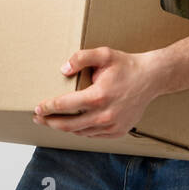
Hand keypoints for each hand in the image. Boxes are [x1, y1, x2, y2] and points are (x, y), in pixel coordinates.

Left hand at [33, 47, 159, 138]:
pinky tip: (74, 124)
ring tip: (54, 121)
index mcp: (98, 96)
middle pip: (67, 125)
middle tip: (38, 118)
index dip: (47, 108)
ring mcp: (112, 126)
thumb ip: (81, 58)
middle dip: (49, 122)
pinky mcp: (118, 131)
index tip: (37, 108)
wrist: (152, 78)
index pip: (64, 106)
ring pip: (80, 132)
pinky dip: (81, 130)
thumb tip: (63, 69)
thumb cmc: (126, 65)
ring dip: (65, 127)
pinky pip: (93, 135)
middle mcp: (104, 115)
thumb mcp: (104, 54)